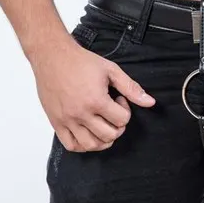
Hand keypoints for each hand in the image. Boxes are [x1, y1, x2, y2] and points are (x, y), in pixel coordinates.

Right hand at [30, 34, 155, 151]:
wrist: (53, 56)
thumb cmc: (81, 61)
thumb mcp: (111, 70)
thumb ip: (131, 88)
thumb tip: (150, 102)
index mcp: (96, 100)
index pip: (122, 120)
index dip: (125, 110)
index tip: (118, 99)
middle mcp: (81, 113)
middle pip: (108, 135)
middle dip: (117, 126)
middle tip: (113, 112)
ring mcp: (67, 120)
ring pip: (90, 145)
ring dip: (103, 140)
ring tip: (103, 125)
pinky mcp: (56, 122)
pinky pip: (71, 145)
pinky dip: (83, 145)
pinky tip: (88, 132)